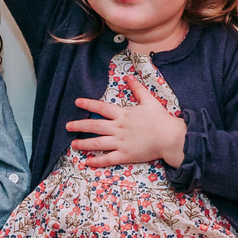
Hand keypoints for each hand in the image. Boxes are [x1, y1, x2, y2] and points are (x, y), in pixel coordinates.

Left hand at [67, 75, 186, 167]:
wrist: (170, 137)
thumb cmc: (161, 119)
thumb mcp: (149, 100)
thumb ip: (137, 88)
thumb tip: (129, 76)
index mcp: (123, 114)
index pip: (101, 108)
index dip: (88, 104)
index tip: (77, 102)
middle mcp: (118, 128)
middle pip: (94, 126)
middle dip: (79, 126)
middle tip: (67, 126)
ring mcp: (120, 143)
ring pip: (97, 143)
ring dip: (84, 144)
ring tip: (73, 144)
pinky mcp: (125, 155)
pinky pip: (108, 159)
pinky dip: (97, 161)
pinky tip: (88, 161)